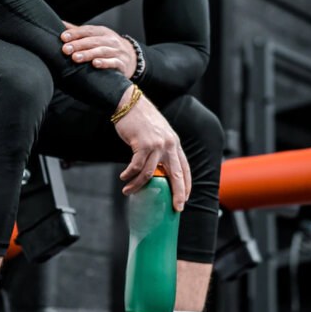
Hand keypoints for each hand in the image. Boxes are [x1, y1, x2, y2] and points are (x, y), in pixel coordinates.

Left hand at [60, 22, 136, 77]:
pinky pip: (113, 62)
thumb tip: (60, 24)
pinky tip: (95, 64)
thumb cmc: (108, 46)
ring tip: (75, 58)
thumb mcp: (96, 37)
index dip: (75, 33)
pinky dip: (104, 63)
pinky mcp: (122, 64)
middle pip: (93, 41)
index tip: (63, 37)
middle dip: (78, 45)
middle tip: (66, 50)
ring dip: (88, 54)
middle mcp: (111, 40)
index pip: (88, 30)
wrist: (131, 58)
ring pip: (102, 51)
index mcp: (103, 32)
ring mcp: (117, 51)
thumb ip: (79, 32)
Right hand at [111, 91, 190, 210]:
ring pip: (150, 173)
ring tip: (128, 191)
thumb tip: (157, 171)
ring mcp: (157, 144)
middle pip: (176, 174)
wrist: (130, 103)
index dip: (186, 185)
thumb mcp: (158, 134)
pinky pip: (136, 166)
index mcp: (175, 144)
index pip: (185, 168)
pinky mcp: (143, 144)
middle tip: (176, 207)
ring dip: (138, 185)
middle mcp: (169, 145)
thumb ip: (162, 149)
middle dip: (178, 193)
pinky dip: (129, 174)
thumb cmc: (142, 120)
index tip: (186, 199)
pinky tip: (123, 178)